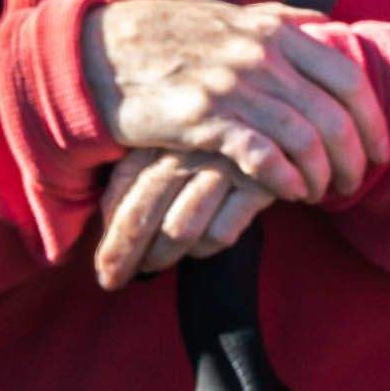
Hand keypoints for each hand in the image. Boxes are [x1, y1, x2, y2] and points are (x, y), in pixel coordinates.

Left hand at [84, 141, 275, 286]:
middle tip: (114, 280)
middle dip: (124, 254)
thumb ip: (142, 173)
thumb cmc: (218, 133)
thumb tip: (109, 223)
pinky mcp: (258, 181)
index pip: (123, 187)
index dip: (110, 232)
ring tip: (153, 266)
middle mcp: (186, 149)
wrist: (287, 109)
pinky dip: (208, 247)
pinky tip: (203, 248)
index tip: (102, 266)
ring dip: (163, 256)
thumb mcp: (177, 140)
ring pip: (181, 228)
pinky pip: (222, 231)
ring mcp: (222, 164)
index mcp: (161, 135)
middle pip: (144, 214)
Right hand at [85, 0, 389, 209]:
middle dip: (354, 157)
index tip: (378, 148)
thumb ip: (277, 19)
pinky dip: (285, 179)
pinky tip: (287, 192)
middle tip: (353, 182)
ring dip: (321, 175)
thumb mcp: (227, 15)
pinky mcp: (203, 117)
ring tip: (318, 193)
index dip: (372, 119)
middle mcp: (260, 55)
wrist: (98, 54)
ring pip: (306, 139)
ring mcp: (232, 85)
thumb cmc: (165, 38)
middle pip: (335, 115)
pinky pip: (264, 156)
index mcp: (274, 29)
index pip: (347, 77)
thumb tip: (323, 23)